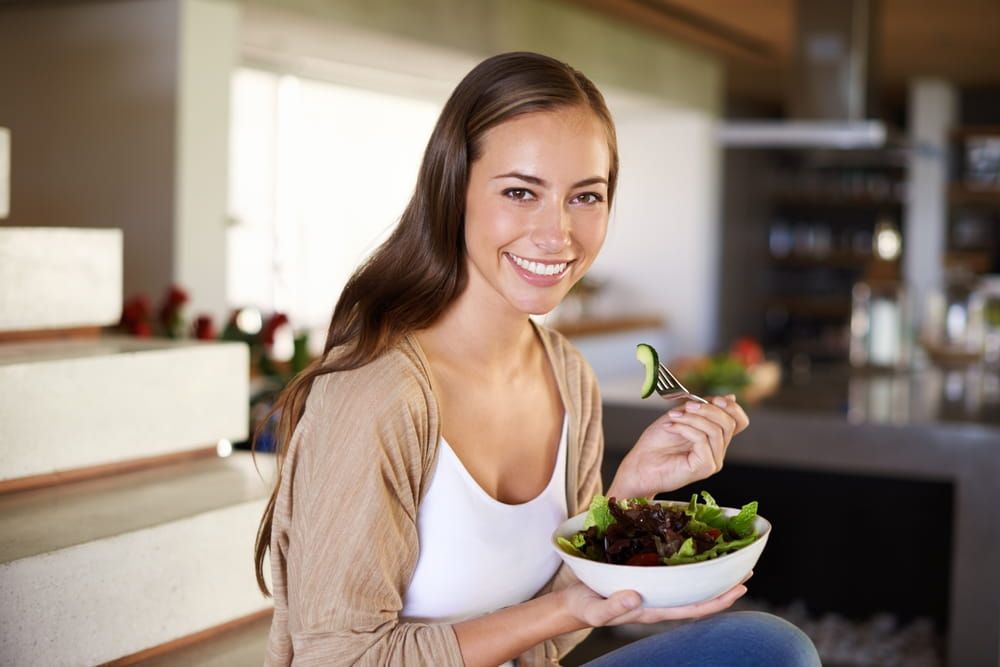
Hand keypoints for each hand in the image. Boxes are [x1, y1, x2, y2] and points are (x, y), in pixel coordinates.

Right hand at [560, 573, 750, 627]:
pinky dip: (688, 561)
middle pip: (699, 595)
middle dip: (724, 585)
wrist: (573, 602)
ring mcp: (654, 588)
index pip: (693, 608)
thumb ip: (614, 607)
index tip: (738, 589)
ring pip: (689, 582)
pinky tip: (695, 548)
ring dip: (710, 571)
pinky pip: (673, 570)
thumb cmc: (586, 607)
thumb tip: (635, 598)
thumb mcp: (596, 610)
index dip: (717, 600)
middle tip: (748, 569)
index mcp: (653, 609)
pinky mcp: (645, 576)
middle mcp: (659, 599)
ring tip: (730, 557)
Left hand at [608, 395, 748, 499]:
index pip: (739, 422)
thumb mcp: (681, 416)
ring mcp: (713, 461)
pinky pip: (702, 440)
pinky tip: (671, 427)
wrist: (639, 465)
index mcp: (715, 438)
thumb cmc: (656, 443)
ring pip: (715, 430)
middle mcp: (718, 451)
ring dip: (692, 418)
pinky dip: (685, 429)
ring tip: (673, 417)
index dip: (731, 407)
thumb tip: (730, 397)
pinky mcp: (704, 468)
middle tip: (686, 406)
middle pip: (729, 423)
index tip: (714, 399)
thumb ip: (703, 407)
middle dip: (707, 409)